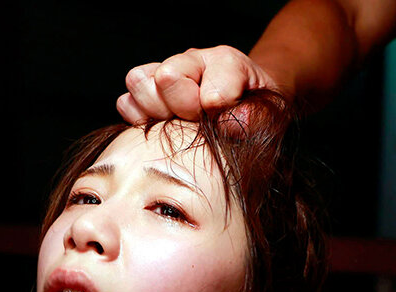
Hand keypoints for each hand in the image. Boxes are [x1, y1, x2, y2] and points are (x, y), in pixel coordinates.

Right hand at [116, 45, 277, 123]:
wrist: (245, 109)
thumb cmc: (255, 112)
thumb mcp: (270, 114)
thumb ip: (255, 118)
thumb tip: (228, 122)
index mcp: (225, 62)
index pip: (209, 89)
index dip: (214, 110)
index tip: (224, 118)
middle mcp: (190, 61)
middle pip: (166, 77)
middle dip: (182, 108)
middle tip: (197, 120)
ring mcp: (164, 75)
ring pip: (139, 82)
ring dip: (157, 111)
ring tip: (178, 121)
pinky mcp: (144, 96)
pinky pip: (126, 103)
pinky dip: (139, 119)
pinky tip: (163, 125)